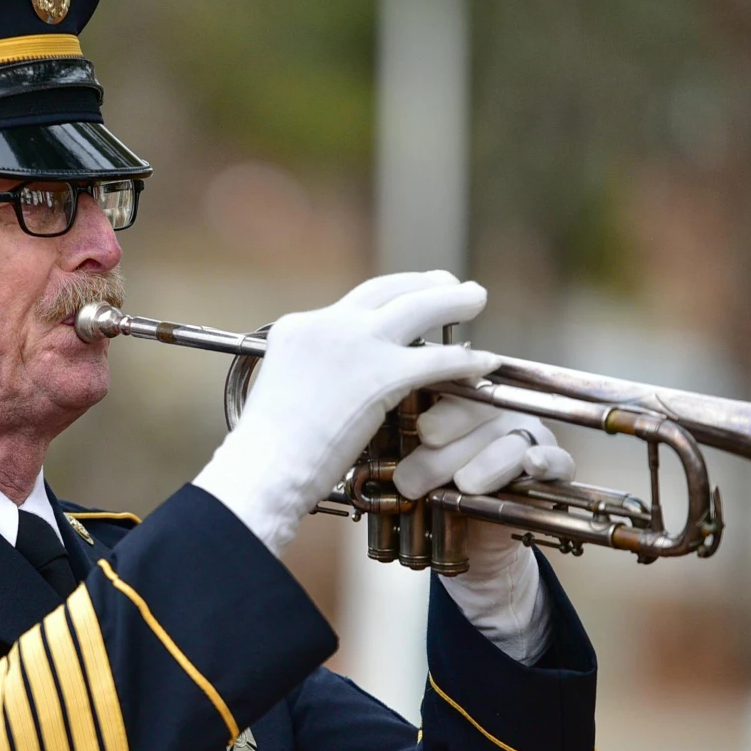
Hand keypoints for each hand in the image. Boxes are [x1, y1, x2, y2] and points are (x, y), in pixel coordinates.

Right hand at [191, 271, 496, 553]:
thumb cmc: (269, 451)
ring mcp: (356, 344)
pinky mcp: (382, 374)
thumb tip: (334, 386)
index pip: (353, 303)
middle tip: (450, 284)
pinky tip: (484, 362)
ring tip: (477, 297)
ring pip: (419, 307)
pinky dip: (466, 359)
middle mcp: (327, 325)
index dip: (388, 298)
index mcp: (298, 327)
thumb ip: (312, 376)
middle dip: (424, 283)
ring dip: (453, 300)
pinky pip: (438, 359)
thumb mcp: (283, 393)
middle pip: (388, 289)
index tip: (408, 296)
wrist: (265, 467)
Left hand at [398, 396, 575, 664]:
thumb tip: (363, 433)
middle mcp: (494, 412)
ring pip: (512, 439)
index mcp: (456, 402)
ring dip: (487, 463)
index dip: (439, 408)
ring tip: (464, 486)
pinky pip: (558, 459)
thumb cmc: (432, 497)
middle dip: (446, 449)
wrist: (467, 547)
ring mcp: (527, 436)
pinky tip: (531, 466)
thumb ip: (394, 449)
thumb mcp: (407, 472)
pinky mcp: (555, 466)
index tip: (422, 433)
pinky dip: (546, 462)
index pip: (450, 390)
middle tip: (414, 480)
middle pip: (477, 415)